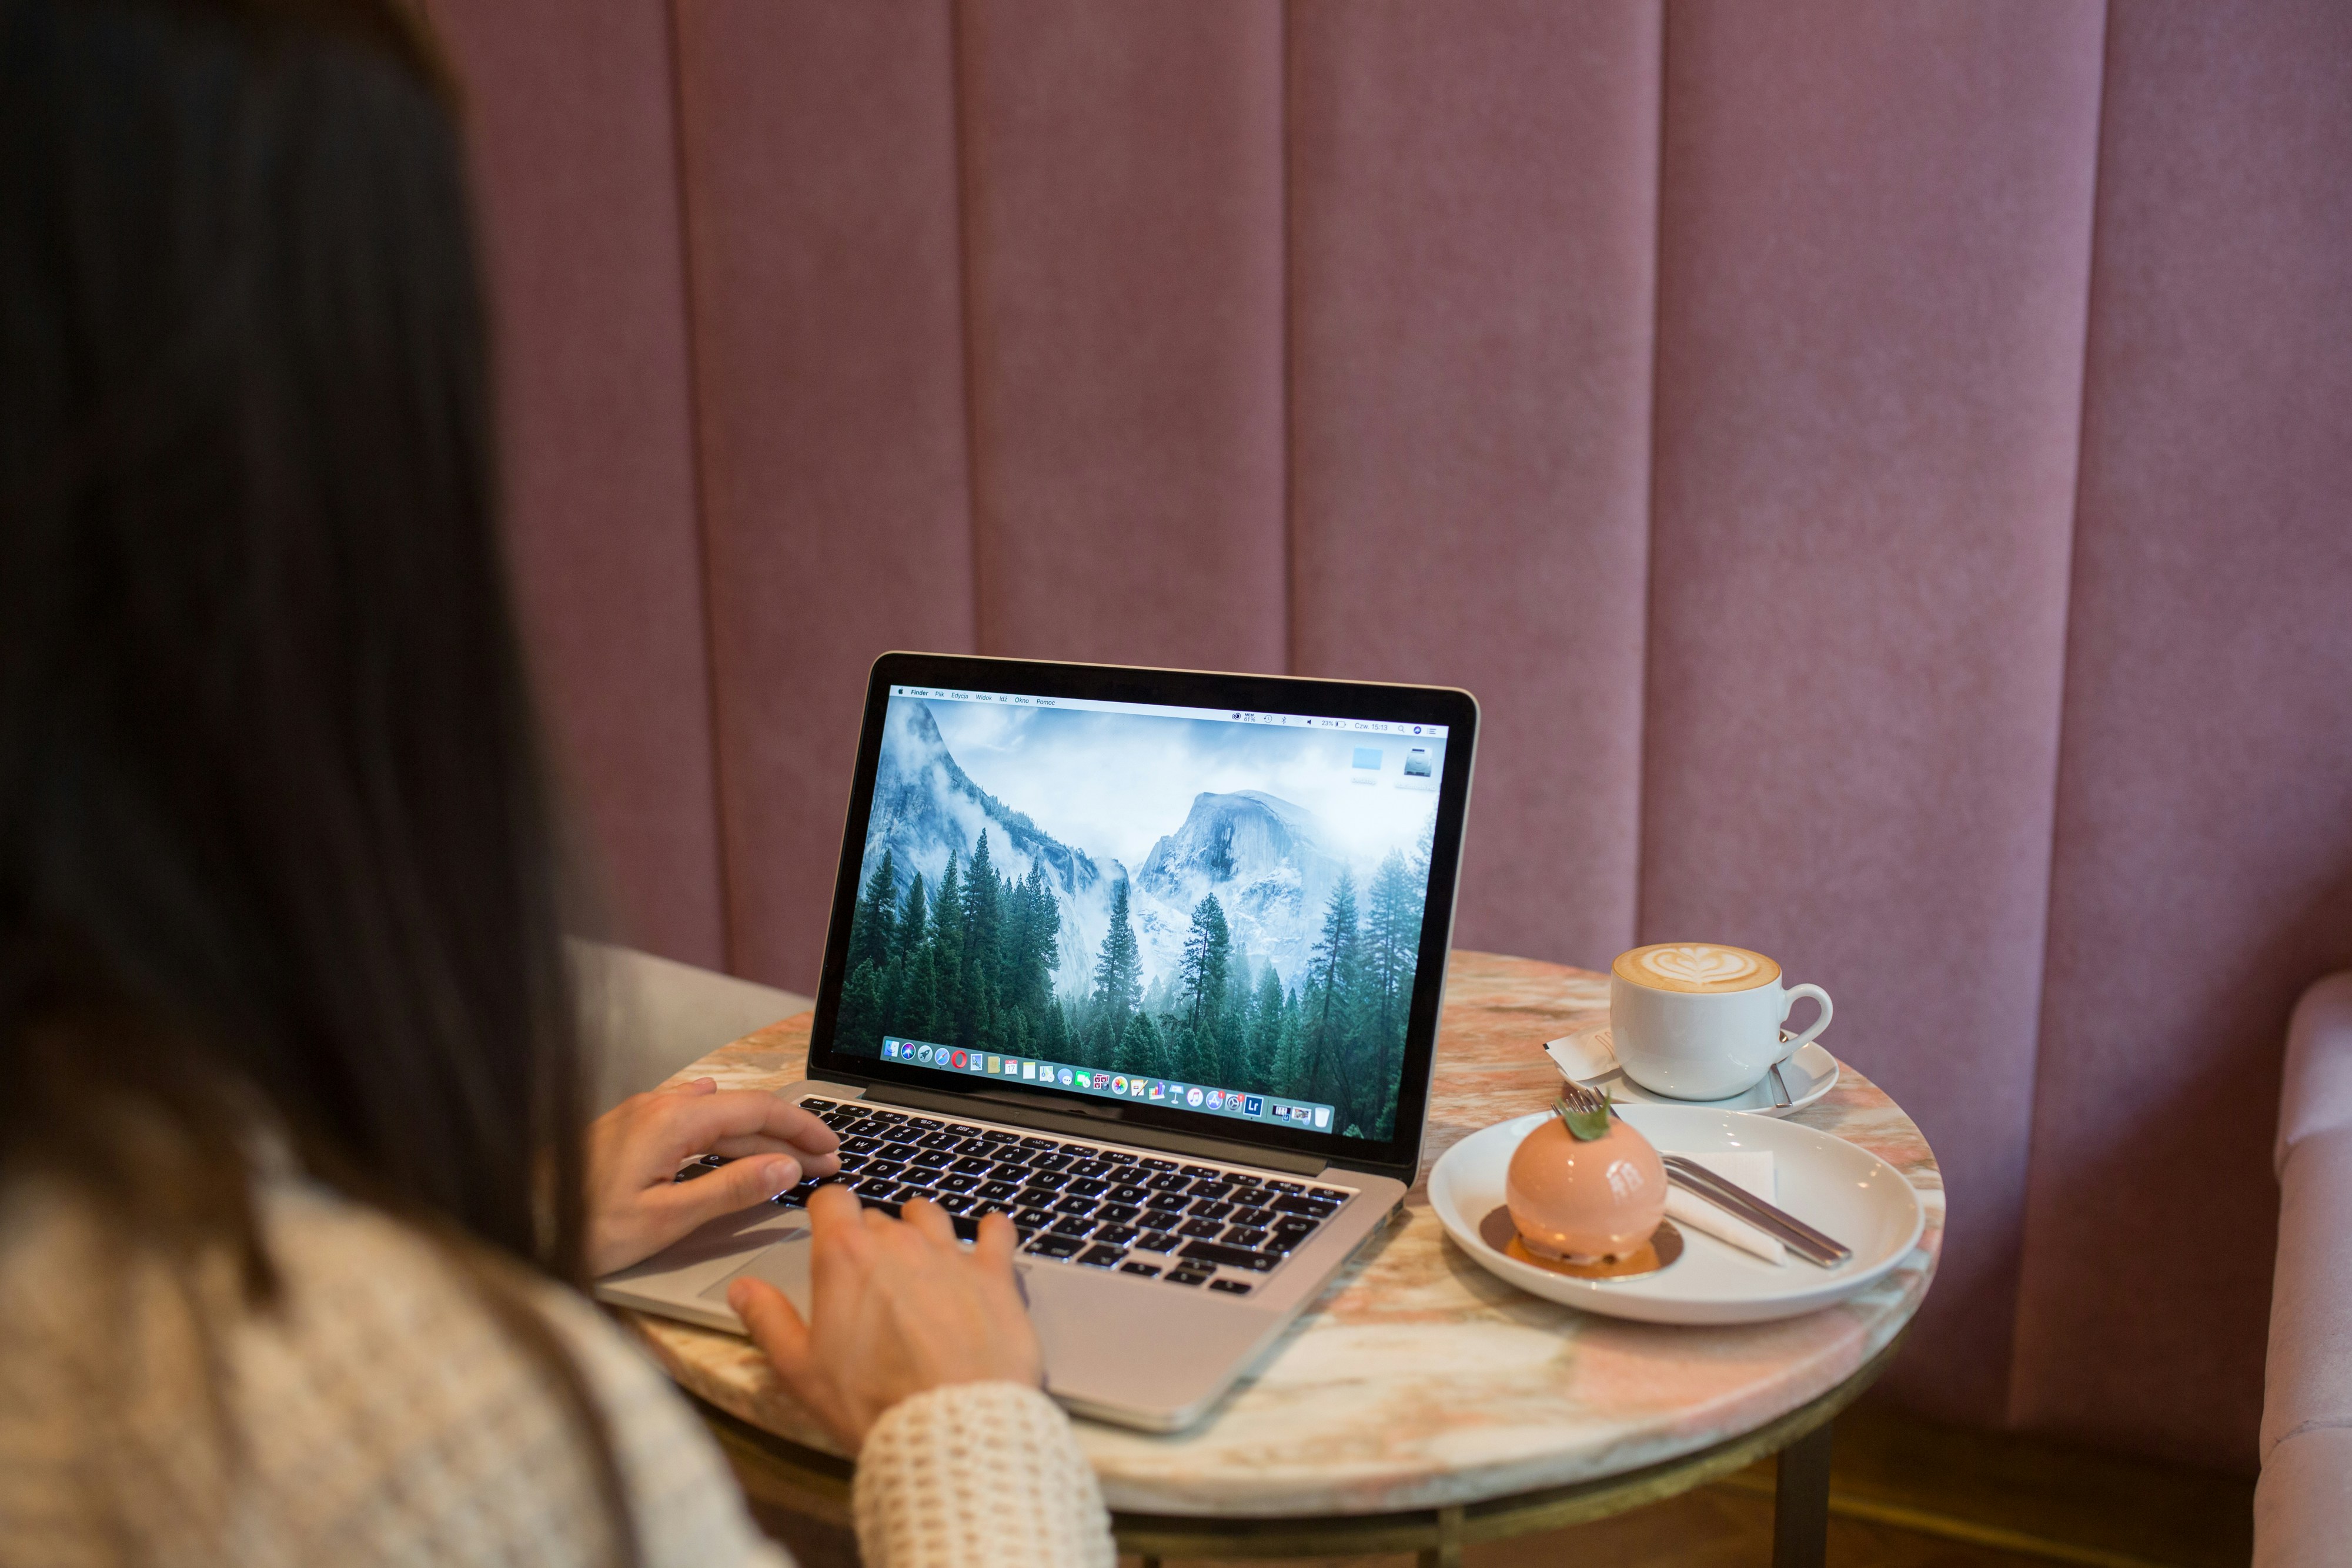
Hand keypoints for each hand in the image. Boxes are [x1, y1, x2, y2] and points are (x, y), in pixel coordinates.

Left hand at [583, 1078, 839, 1276]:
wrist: (516, 1222)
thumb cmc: (581, 1229)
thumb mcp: (666, 1219)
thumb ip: (730, 1190)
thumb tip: (786, 1166)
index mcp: (673, 1122)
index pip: (758, 1111)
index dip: (802, 1129)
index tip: (833, 1151)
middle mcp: (659, 1107)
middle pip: (741, 1112)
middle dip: (788, 1136)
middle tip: (824, 1164)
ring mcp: (641, 1115)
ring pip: (716, 1117)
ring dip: (757, 1137)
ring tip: (788, 1158)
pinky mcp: (628, 1129)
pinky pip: (690, 1119)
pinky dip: (723, 1130)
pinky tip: (723, 1119)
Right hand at [730, 1186, 1042, 1451]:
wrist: (952, 1427)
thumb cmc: (870, 1402)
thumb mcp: (800, 1369)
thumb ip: (768, 1320)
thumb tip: (742, 1289)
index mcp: (846, 1256)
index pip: (832, 1201)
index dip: (827, 1211)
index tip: (827, 1224)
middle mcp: (899, 1242)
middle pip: (879, 1216)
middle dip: (871, 1237)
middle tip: (869, 1273)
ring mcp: (951, 1255)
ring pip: (931, 1217)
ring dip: (922, 1228)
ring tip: (920, 1250)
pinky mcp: (996, 1275)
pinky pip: (997, 1233)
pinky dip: (992, 1231)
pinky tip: (990, 1235)